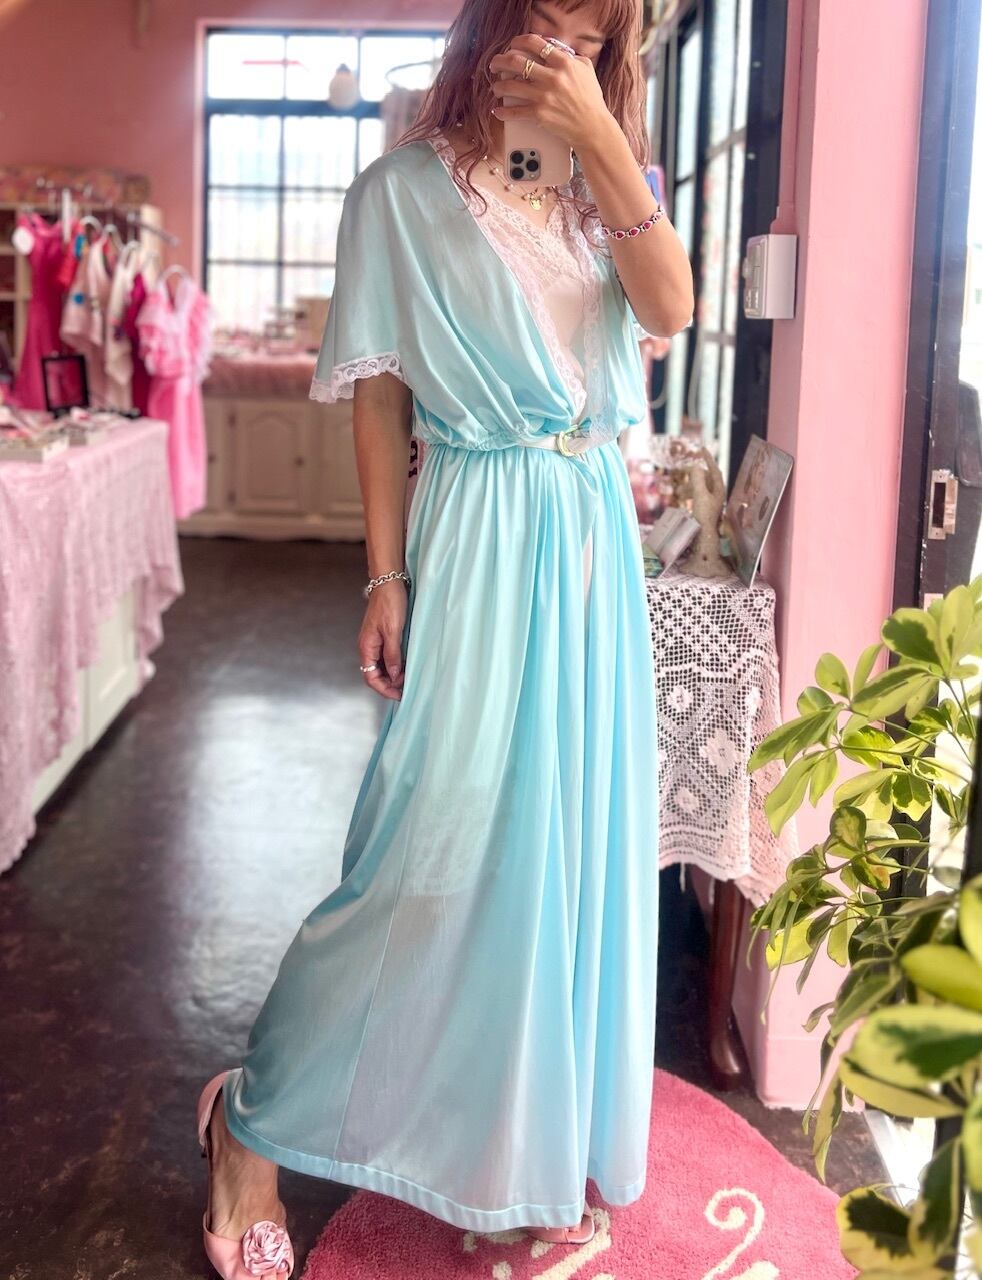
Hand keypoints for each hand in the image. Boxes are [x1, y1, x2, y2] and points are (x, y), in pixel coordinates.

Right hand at [358, 580, 406, 700]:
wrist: (389, 582)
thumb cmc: (390, 603)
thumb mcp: (393, 630)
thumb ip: (392, 654)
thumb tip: (394, 676)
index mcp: (366, 646)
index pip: (370, 677)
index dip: (384, 689)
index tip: (399, 695)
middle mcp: (368, 646)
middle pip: (375, 674)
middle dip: (389, 684)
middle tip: (407, 688)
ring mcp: (375, 642)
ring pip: (381, 666)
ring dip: (393, 675)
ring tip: (409, 677)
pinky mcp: (382, 636)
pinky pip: (386, 657)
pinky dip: (395, 664)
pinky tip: (406, 665)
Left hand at [488, 32, 615, 152]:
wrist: (593, 127)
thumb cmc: (590, 98)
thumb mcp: (585, 69)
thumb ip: (569, 56)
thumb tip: (554, 49)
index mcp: (563, 62)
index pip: (534, 43)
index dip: (518, 41)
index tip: (512, 45)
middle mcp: (552, 77)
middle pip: (516, 61)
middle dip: (500, 61)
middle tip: (495, 65)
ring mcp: (544, 96)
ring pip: (511, 86)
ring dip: (498, 86)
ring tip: (496, 87)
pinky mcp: (539, 114)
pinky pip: (514, 112)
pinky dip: (502, 112)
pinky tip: (497, 111)